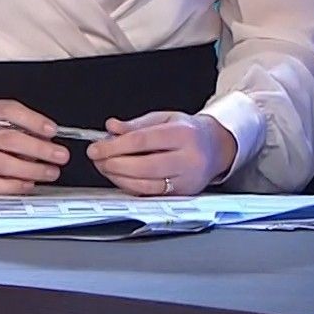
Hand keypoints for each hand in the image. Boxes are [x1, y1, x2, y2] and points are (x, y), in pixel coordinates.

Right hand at [0, 99, 68, 193]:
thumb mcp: (5, 124)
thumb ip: (27, 129)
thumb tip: (50, 140)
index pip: (8, 111)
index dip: (32, 120)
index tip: (52, 130)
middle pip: (8, 139)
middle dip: (38, 148)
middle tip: (60, 155)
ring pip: (1, 163)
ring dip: (31, 169)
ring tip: (51, 172)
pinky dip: (13, 186)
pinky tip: (29, 184)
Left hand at [86, 111, 236, 196]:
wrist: (217, 148)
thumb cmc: (189, 132)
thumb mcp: (164, 118)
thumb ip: (135, 124)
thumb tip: (111, 128)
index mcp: (183, 135)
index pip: (142, 141)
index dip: (114, 146)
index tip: (96, 147)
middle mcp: (188, 159)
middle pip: (144, 166)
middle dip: (114, 164)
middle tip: (97, 159)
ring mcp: (187, 180)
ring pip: (146, 185)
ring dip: (118, 178)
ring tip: (105, 167)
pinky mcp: (183, 195)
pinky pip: (151, 194)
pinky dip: (131, 187)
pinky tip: (120, 177)